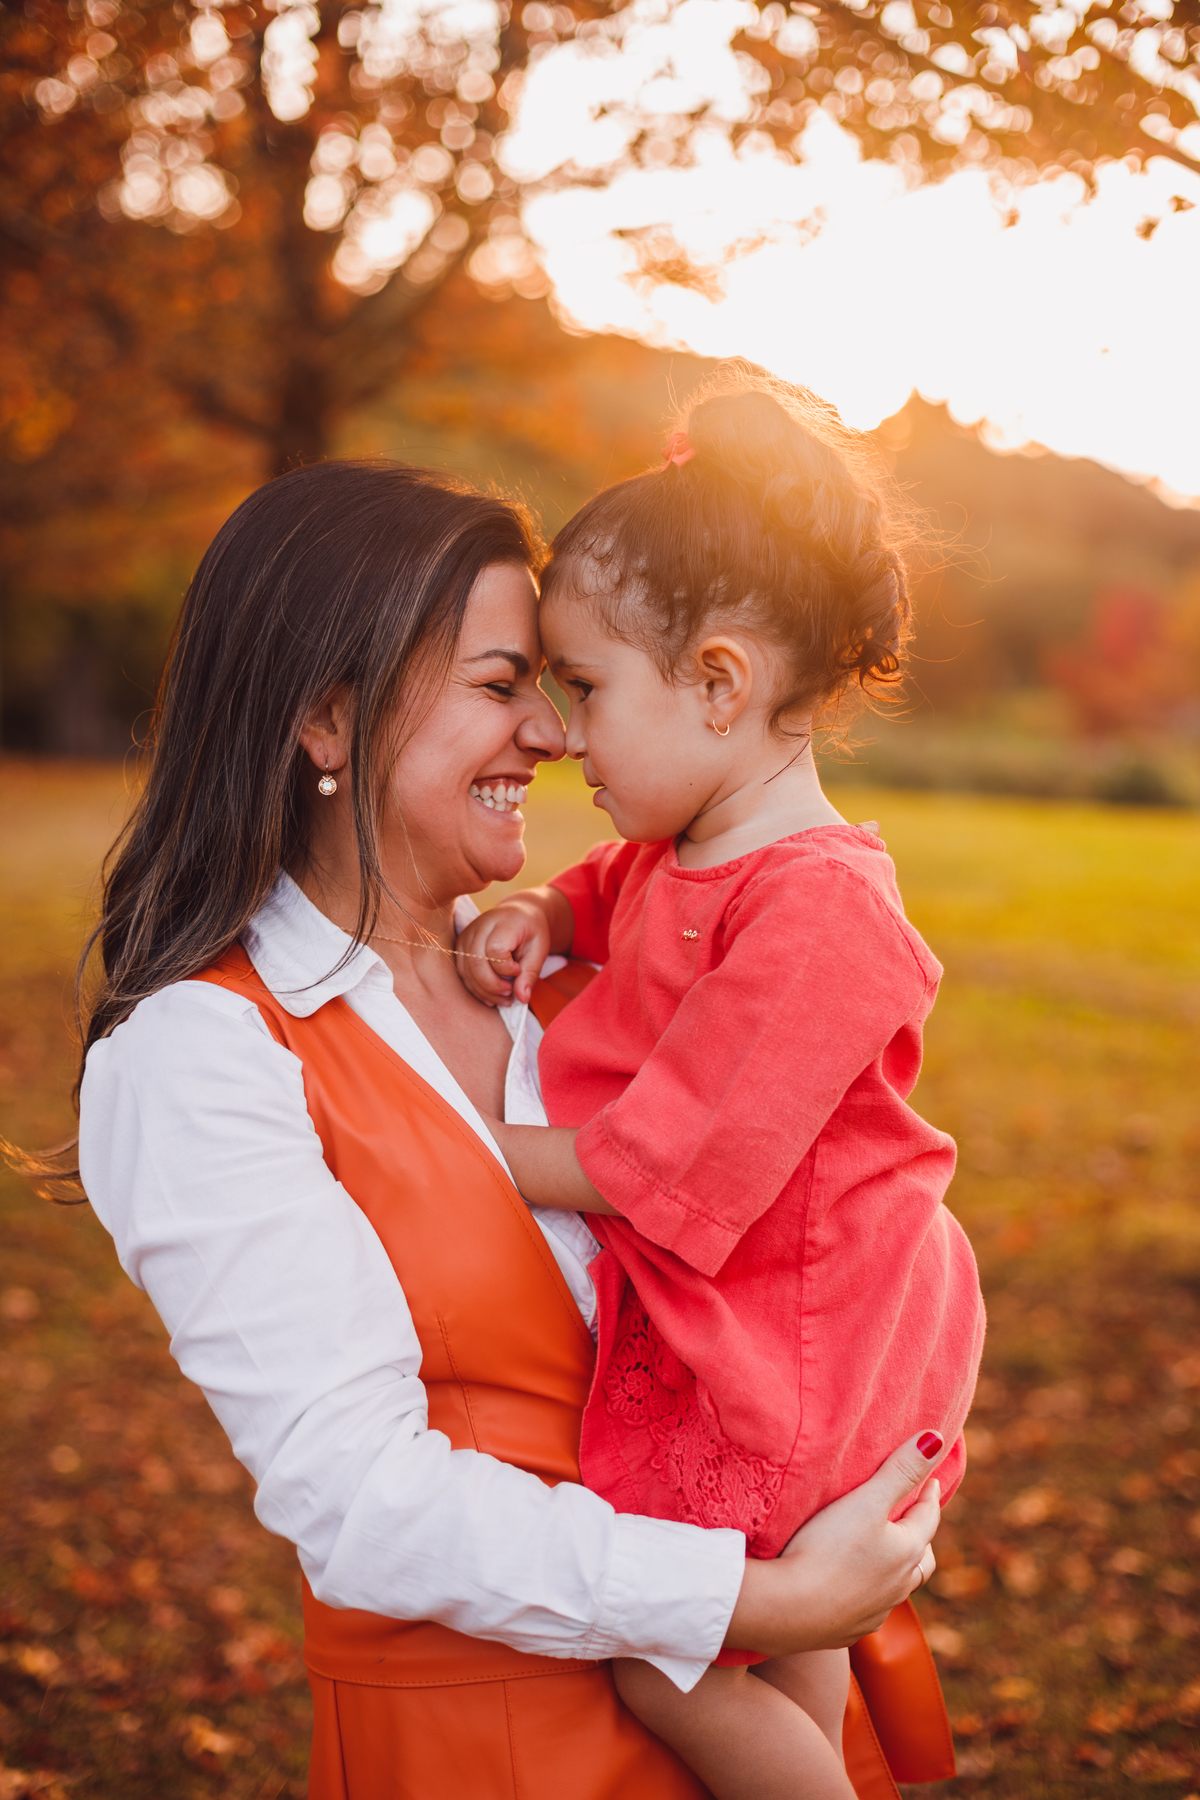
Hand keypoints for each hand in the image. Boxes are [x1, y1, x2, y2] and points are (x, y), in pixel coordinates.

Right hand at [455, 896, 555, 1006]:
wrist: (518, 913)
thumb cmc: (531, 931)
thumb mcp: (539, 949)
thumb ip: (530, 973)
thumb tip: (522, 999)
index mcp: (504, 922)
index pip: (495, 950)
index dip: (506, 968)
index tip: (519, 970)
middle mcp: (480, 927)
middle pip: (476, 962)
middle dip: (493, 986)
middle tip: (510, 993)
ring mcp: (466, 936)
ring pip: (466, 971)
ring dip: (484, 991)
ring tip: (504, 998)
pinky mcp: (460, 946)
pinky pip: (462, 973)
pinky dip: (476, 988)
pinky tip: (491, 996)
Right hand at [723, 1431, 944, 1656]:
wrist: (787, 1609)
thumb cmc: (827, 1548)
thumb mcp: (865, 1500)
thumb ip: (901, 1470)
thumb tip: (937, 1439)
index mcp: (906, 1552)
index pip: (928, 1517)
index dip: (929, 1494)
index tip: (930, 1479)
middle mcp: (898, 1586)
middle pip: (922, 1559)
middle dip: (920, 1536)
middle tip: (913, 1518)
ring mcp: (874, 1612)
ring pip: (897, 1586)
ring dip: (896, 1568)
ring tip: (885, 1554)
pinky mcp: (848, 1629)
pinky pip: (870, 1608)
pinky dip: (870, 1592)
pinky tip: (853, 1588)